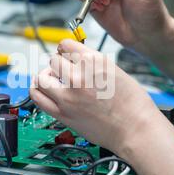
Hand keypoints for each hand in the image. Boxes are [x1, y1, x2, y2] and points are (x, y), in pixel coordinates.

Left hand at [30, 40, 161, 159]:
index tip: (66, 54)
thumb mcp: (114, 69)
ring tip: (52, 79)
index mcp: (93, 62)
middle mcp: (78, 77)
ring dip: (46, 76)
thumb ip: (91, 61)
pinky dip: (38, 90)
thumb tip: (74, 57)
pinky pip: (38, 97)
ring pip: (41, 78)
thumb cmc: (132, 103)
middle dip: (58, 62)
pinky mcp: (62, 114)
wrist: (135, 129)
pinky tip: (45, 90)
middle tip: (63, 69)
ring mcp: (67, 97)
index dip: (66, 48)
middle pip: (52, 60)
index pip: (65, 44)